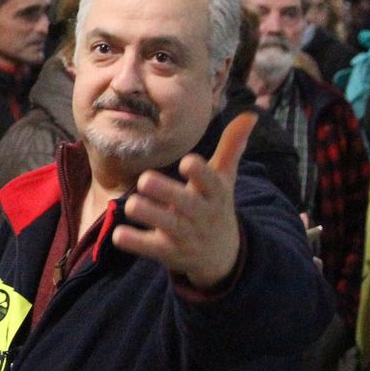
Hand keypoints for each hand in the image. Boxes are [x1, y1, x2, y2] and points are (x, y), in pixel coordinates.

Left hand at [111, 111, 255, 289]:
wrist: (220, 256)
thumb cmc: (215, 206)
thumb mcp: (225, 179)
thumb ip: (231, 147)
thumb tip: (250, 114)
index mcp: (214, 194)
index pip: (211, 183)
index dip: (201, 174)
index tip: (188, 162)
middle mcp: (201, 214)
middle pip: (185, 204)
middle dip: (167, 192)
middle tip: (145, 179)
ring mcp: (184, 235)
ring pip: (166, 225)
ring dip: (149, 214)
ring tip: (133, 204)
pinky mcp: (167, 252)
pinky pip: (149, 248)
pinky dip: (134, 242)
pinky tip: (118, 234)